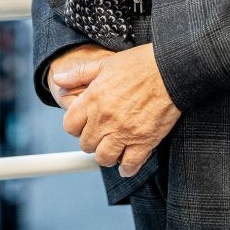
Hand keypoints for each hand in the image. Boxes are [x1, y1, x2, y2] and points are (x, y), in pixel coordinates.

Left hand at [55, 43, 181, 176]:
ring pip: (104, 158)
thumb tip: (58, 80)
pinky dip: (127, 167)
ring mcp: (124, 132)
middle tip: (103, 132)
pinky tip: (128, 160)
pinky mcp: (143, 141)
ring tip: (114, 146)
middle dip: (92, 139)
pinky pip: (129, 165)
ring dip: (107, 155)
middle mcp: (105, 118)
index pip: (70, 125)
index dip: (77, 125)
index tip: (86, 123)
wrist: (171, 68)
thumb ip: (79, 74)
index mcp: (94, 98)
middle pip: (86, 144)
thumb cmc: (140, 63)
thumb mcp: (106, 63)